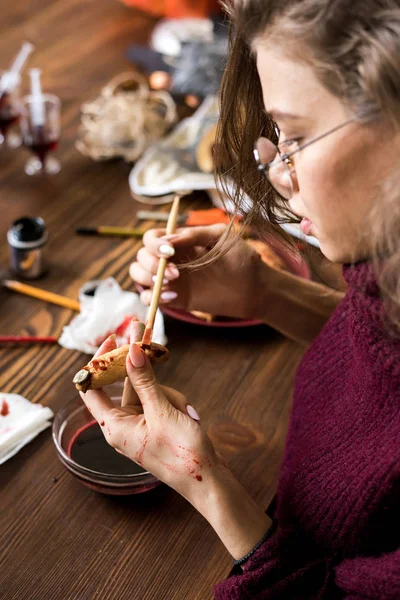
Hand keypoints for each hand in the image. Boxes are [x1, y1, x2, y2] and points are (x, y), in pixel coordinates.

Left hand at [80, 321, 224, 504]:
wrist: (207, 480)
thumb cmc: (181, 453)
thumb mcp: (162, 412)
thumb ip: (145, 381)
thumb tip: (131, 352)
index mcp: (113, 426)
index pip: (92, 388)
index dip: (97, 363)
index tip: (113, 340)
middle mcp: (123, 425)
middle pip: (126, 384)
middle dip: (142, 369)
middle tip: (147, 335)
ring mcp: (141, 425)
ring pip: (149, 390)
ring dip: (168, 393)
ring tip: (183, 411)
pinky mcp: (157, 425)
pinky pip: (161, 402)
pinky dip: (174, 402)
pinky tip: (188, 415)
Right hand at [129, 224, 266, 320]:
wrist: (255, 288)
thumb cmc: (241, 258)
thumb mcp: (221, 237)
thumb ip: (194, 235)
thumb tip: (167, 242)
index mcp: (181, 241)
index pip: (152, 237)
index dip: (153, 244)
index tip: (169, 253)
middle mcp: (172, 259)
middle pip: (141, 257)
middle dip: (150, 264)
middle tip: (176, 273)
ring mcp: (172, 280)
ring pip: (139, 276)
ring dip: (147, 279)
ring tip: (171, 285)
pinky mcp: (176, 299)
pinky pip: (151, 298)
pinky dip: (152, 298)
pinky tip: (172, 297)